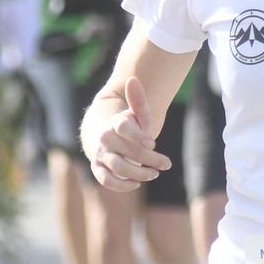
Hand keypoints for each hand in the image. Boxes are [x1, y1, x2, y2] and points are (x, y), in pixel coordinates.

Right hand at [86, 77, 172, 192]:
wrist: (101, 134)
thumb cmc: (125, 124)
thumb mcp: (134, 113)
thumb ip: (139, 101)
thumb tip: (133, 79)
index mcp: (114, 124)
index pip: (123, 128)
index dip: (138, 136)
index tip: (152, 143)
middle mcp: (104, 139)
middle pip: (127, 152)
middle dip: (149, 160)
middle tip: (166, 164)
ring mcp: (100, 155)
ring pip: (118, 167)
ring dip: (138, 174)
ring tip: (154, 174)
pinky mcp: (97, 168)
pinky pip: (106, 180)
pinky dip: (121, 184)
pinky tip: (137, 183)